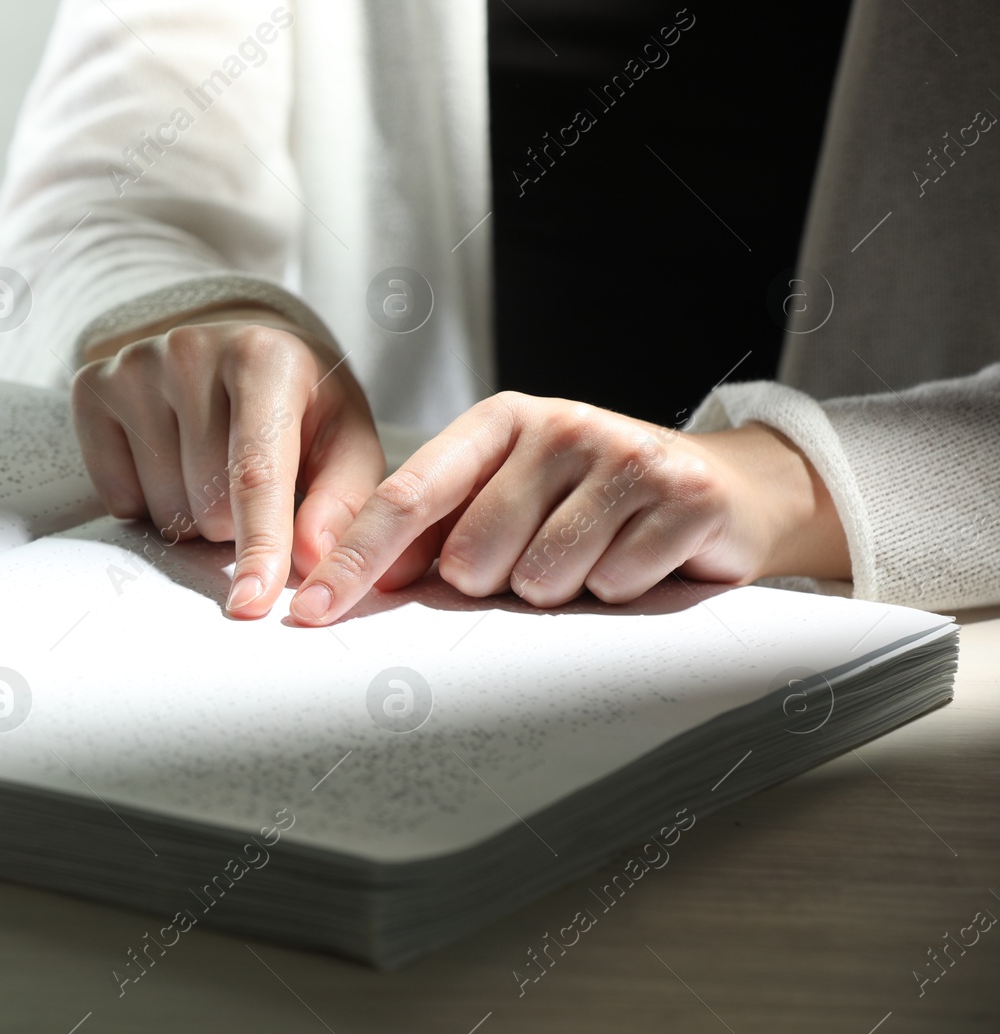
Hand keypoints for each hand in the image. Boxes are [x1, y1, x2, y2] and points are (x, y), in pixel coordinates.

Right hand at [72, 308, 384, 617]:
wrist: (237, 343)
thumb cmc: (301, 404)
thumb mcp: (344, 440)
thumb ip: (343, 503)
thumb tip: (314, 561)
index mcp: (263, 359)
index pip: (255, 473)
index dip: (258, 545)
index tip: (251, 603)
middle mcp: (191, 351)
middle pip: (206, 502)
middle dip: (235, 524)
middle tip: (250, 485)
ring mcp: (134, 367)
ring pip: (161, 508)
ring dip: (192, 516)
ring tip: (211, 469)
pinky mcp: (92, 388)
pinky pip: (117, 496)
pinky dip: (146, 502)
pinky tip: (169, 462)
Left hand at [288, 392, 849, 624]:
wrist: (725, 490)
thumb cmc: (593, 503)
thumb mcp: (508, 498)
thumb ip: (435, 533)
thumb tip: (351, 579)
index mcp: (499, 422)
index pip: (405, 497)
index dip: (354, 560)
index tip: (309, 612)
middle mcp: (558, 425)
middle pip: (472, 555)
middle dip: (494, 583)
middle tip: (539, 559)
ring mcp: (624, 456)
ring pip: (541, 579)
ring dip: (561, 591)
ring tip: (593, 557)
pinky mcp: (683, 495)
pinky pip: (613, 586)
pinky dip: (620, 590)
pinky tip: (641, 558)